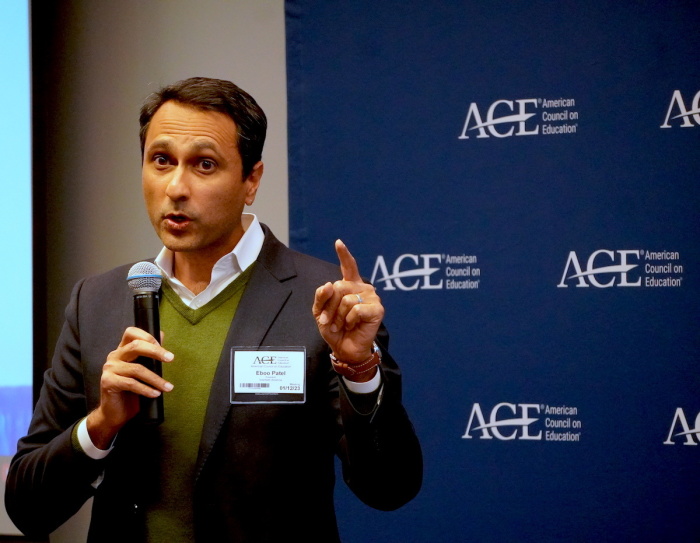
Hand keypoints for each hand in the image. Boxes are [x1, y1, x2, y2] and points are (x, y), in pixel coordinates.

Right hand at [86, 327, 173, 447]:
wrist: (115, 413)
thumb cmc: (131, 391)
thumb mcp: (143, 369)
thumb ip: (150, 353)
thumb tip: (161, 334)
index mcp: (122, 350)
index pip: (131, 332)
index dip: (148, 336)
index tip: (162, 349)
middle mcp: (114, 356)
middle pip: (136, 346)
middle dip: (156, 351)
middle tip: (171, 359)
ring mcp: (109, 369)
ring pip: (137, 369)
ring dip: (156, 379)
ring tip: (168, 387)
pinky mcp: (108, 382)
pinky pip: (131, 383)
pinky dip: (146, 389)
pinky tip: (155, 394)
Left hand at [313, 240, 383, 366]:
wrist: (344, 348)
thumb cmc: (334, 329)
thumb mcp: (320, 311)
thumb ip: (321, 296)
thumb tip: (329, 284)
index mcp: (349, 286)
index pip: (348, 267)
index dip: (344, 254)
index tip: (338, 243)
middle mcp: (362, 288)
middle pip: (339, 287)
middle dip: (330, 306)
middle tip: (329, 321)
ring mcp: (371, 297)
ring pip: (347, 299)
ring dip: (338, 316)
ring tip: (340, 325)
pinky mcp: (377, 309)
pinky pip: (356, 309)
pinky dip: (350, 320)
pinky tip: (352, 325)